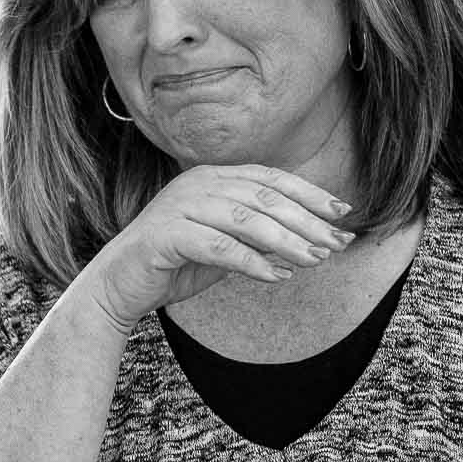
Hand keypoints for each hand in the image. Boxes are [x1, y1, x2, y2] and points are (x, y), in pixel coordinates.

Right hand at [80, 164, 354, 332]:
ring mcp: (180, 206)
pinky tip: (276, 276)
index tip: (343, 212)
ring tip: (316, 259)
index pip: (271, 179)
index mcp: (213, 177)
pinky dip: (252, 262)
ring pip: (246, 219)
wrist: (118, 284)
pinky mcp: (166, 235)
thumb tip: (312, 242)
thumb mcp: (227, 245)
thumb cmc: (175, 263)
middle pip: (264, 197)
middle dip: (306, 220)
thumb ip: (260, 237)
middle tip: (337, 242)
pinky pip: (219, 247)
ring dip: (286, 241)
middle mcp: (198, 183)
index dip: (310, 194)